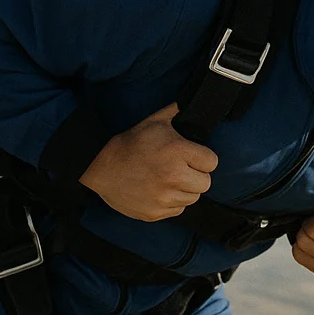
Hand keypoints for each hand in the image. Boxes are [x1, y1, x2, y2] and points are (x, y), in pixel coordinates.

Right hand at [78, 103, 217, 220]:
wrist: (101, 168)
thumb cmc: (131, 143)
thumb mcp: (155, 121)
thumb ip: (178, 111)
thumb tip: (196, 101)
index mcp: (178, 152)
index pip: (212, 162)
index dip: (203, 158)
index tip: (193, 156)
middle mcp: (174, 177)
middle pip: (206, 183)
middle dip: (197, 175)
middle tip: (182, 168)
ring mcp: (164, 198)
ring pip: (193, 198)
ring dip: (185, 189)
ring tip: (170, 178)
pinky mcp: (155, 213)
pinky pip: (178, 210)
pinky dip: (173, 202)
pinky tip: (160, 190)